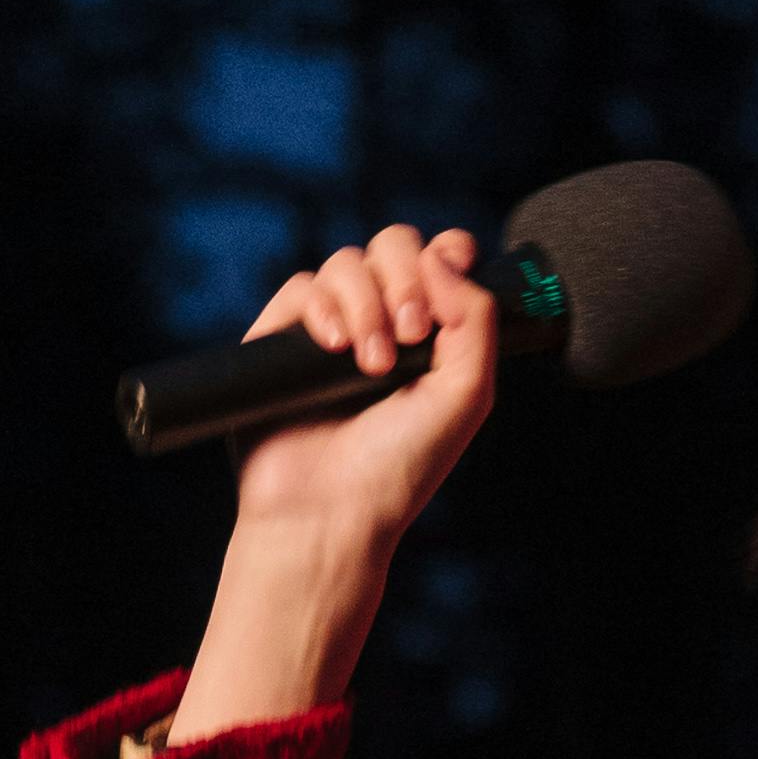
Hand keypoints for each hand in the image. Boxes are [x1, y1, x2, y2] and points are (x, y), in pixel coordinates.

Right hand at [169, 222, 502, 741]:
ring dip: (367, 302)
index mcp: (431, 337)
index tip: (454, 271)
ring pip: (347, 262)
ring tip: (371, 364)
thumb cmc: (400, 468)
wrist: (331, 512)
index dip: (447, 251)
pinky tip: (336, 348)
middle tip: (412, 334)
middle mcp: (381, 326)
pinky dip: (323, 307)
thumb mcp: (467, 394)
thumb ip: (477, 317)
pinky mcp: (280, 341)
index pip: (440, 260)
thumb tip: (442, 254)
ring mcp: (329, 332)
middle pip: (394, 246)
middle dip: (406, 276)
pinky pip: (301, 287)